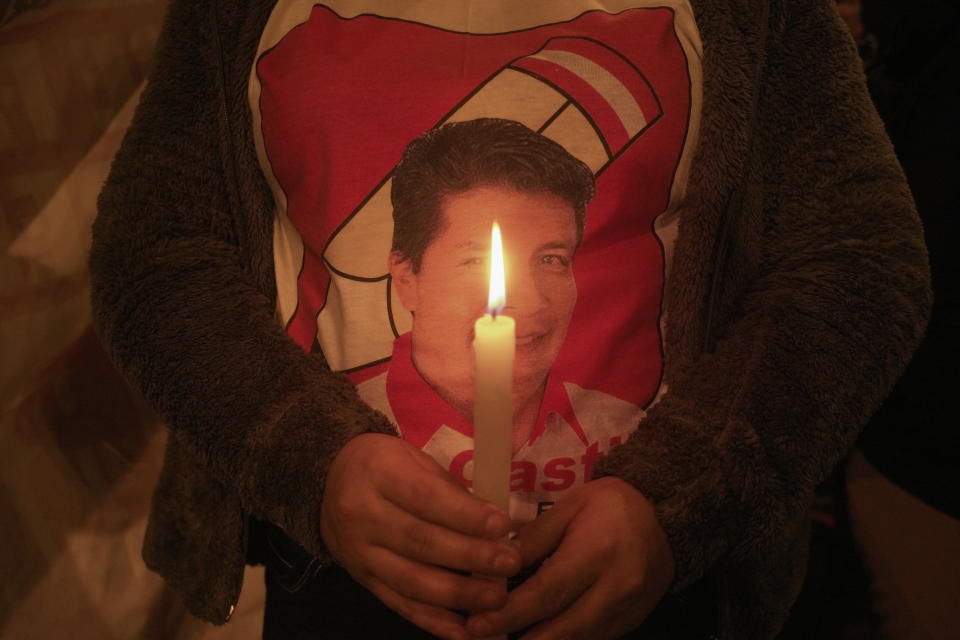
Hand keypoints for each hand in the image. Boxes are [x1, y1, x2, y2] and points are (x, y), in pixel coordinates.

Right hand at [320, 433, 521, 639]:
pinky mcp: (362, 580)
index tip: (502, 525)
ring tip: (496, 598)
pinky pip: (400, 604)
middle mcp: (363, 515)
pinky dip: (434, 621)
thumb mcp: (414, 459)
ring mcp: (360, 553)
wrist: (328, 481)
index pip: (425, 497)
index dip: (465, 515)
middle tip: (509, 564)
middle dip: (470, 556)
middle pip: (420, 541)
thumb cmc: (385, 465)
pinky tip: (464, 630)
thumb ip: (449, 490)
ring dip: (458, 595)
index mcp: (379, 473)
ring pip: (411, 580)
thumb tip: (495, 526)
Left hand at [466, 477, 673, 638]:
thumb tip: (495, 565)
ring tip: (502, 638)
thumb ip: (533, 538)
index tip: (476, 623)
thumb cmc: (610, 505)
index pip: (546, 593)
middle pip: (559, 628)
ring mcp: (625, 612)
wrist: (664, 518)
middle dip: (517, 638)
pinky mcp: (628, 624)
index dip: (509, 613)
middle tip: (479, 636)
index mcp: (595, 553)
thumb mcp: (570, 507)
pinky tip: (535, 635)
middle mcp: (613, 589)